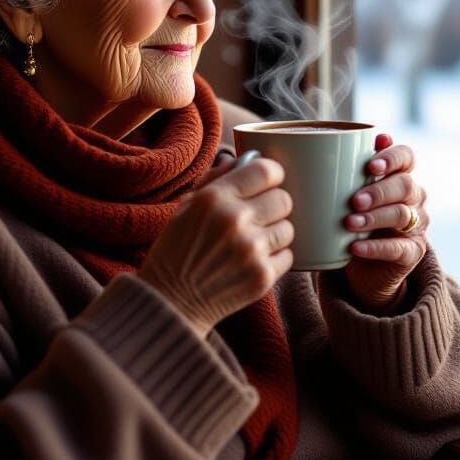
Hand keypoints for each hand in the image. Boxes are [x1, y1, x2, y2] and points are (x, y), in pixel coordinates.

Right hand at [138, 156, 293, 338]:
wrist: (171, 300)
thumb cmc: (176, 249)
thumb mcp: (186, 205)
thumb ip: (216, 178)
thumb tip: (248, 159)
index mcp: (215, 198)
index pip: (266, 171)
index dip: (272, 173)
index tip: (269, 180)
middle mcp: (236, 221)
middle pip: (284, 199)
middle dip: (274, 204)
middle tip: (261, 213)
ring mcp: (252, 251)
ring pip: (288, 228)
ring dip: (275, 232)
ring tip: (255, 240)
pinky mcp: (262, 277)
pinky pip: (288, 256)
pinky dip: (275, 258)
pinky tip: (254, 260)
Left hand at [339, 133, 428, 313]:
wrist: (360, 267)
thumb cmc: (350, 221)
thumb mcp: (346, 196)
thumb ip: (342, 174)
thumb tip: (323, 146)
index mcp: (399, 175)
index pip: (406, 156)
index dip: (392, 157)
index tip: (370, 165)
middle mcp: (413, 197)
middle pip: (405, 185)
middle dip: (378, 191)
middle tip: (354, 200)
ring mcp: (416, 225)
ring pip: (401, 215)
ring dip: (373, 218)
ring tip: (348, 223)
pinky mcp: (413, 252)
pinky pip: (398, 248)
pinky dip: (375, 247)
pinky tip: (355, 247)